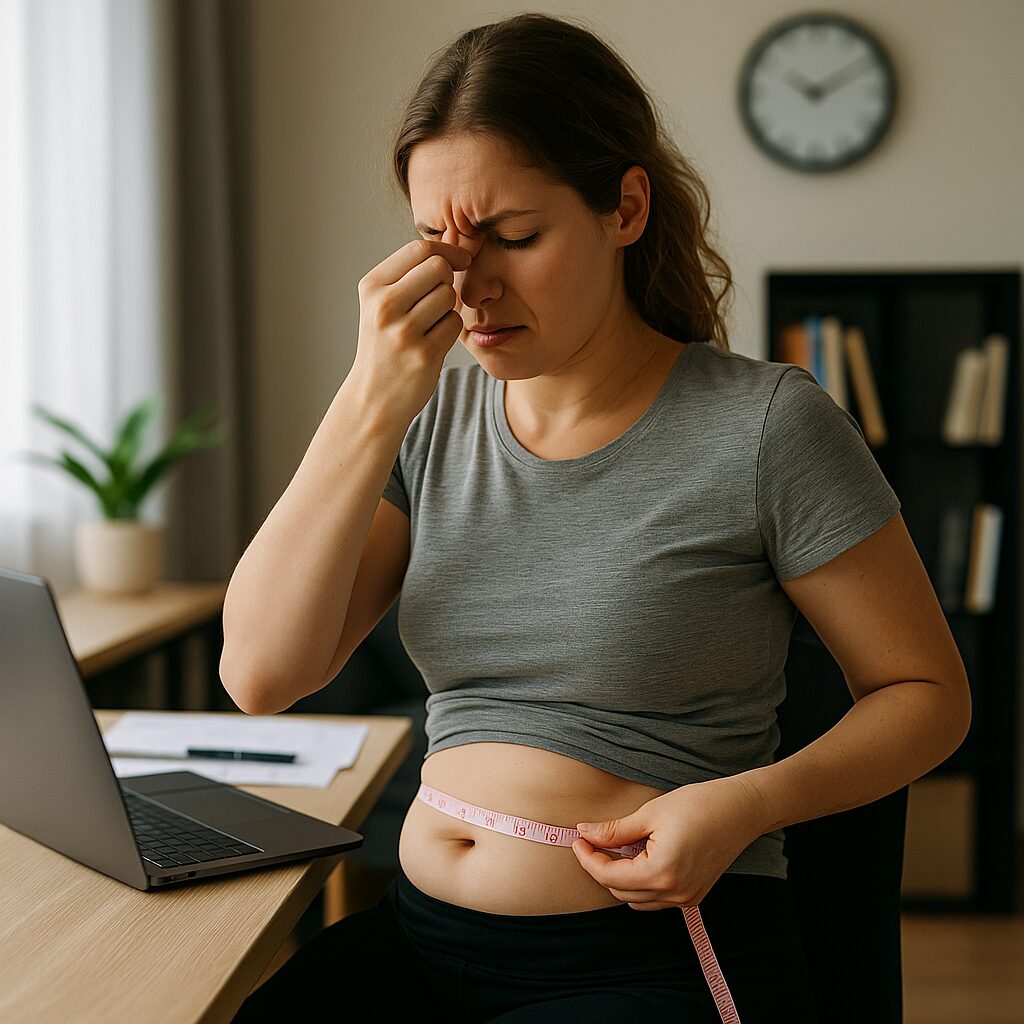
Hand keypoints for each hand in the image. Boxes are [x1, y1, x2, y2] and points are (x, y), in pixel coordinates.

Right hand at [351, 239, 472, 426]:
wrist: (374, 397)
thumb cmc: (384, 345)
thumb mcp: (382, 304)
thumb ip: (410, 274)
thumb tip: (455, 242)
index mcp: (372, 287)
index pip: (419, 250)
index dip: (447, 251)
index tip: (461, 261)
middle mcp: (384, 307)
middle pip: (438, 269)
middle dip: (447, 280)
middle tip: (438, 300)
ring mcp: (403, 332)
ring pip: (448, 296)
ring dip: (447, 308)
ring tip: (430, 325)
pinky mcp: (424, 355)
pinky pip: (454, 324)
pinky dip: (450, 331)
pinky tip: (433, 342)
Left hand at [571, 775, 765, 909]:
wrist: (741, 810)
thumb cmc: (699, 804)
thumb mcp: (651, 813)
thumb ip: (615, 830)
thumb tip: (585, 833)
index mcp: (661, 873)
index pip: (610, 877)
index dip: (588, 859)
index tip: (577, 840)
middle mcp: (674, 893)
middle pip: (620, 891)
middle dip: (601, 867)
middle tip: (591, 840)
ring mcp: (686, 898)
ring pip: (637, 898)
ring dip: (620, 877)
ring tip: (615, 848)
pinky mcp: (694, 894)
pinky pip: (655, 898)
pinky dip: (640, 882)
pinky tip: (637, 857)